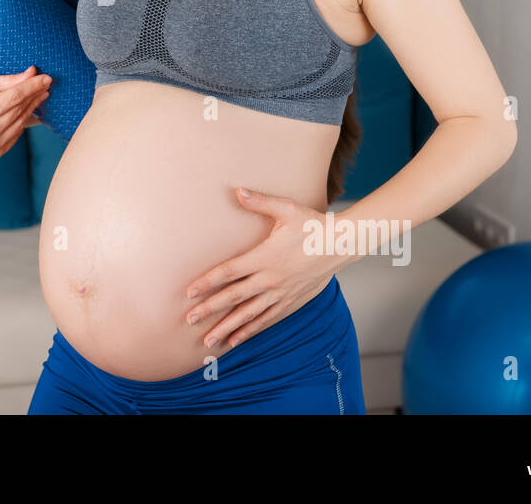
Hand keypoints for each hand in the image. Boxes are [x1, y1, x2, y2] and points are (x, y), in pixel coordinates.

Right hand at [0, 66, 50, 157]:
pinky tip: (30, 109)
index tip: (46, 77)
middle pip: (20, 109)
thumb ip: (7, 81)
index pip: (15, 97)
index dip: (32, 86)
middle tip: (46, 83)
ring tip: (42, 94)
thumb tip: (32, 72)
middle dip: (35, 94)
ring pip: (22, 122)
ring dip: (34, 107)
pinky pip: (17, 133)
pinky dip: (24, 120)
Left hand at [183, 188, 341, 350]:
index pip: (229, 272)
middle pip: (234, 297)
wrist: (341, 245)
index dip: (208, 282)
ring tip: (208, 340)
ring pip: (248, 314)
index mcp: (264, 257)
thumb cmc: (312, 225)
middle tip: (189, 320)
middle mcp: (270, 279)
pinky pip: (266, 320)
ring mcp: (280, 293)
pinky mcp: (290, 302)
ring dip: (227, 327)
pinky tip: (235, 340)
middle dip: (210, 309)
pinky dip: (250, 330)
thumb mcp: (287, 209)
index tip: (189, 292)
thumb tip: (237, 191)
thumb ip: (260, 202)